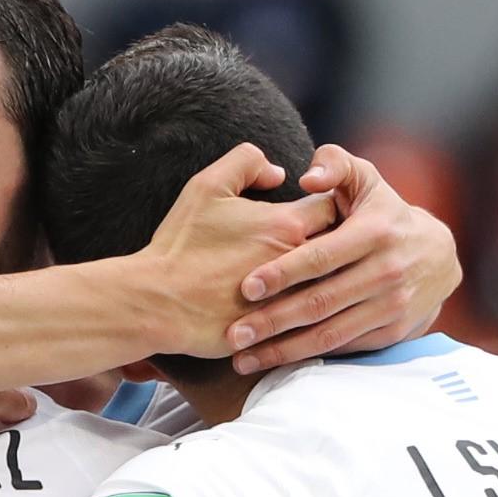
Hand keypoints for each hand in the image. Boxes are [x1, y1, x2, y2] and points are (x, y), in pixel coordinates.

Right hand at [142, 142, 341, 357]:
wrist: (157, 303)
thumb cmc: (181, 244)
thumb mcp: (207, 186)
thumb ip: (246, 163)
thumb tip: (278, 173)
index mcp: (288, 225)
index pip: (334, 207)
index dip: (325, 205)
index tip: (314, 210)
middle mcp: (299, 263)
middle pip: (340, 249)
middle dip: (334, 244)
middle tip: (321, 243)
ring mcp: (293, 301)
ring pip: (330, 287)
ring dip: (324, 281)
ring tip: (314, 277)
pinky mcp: (282, 333)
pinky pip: (311, 321)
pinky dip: (309, 313)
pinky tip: (300, 310)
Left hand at [227, 144, 461, 373]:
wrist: (438, 256)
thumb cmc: (383, 212)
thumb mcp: (366, 179)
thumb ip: (334, 165)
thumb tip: (306, 177)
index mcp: (374, 232)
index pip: (321, 257)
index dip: (282, 273)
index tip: (246, 288)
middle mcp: (386, 271)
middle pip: (320, 303)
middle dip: (273, 321)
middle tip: (234, 334)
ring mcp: (392, 305)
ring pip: (330, 333)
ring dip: (284, 350)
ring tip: (244, 359)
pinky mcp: (393, 331)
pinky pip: (344, 347)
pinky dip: (309, 357)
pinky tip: (276, 362)